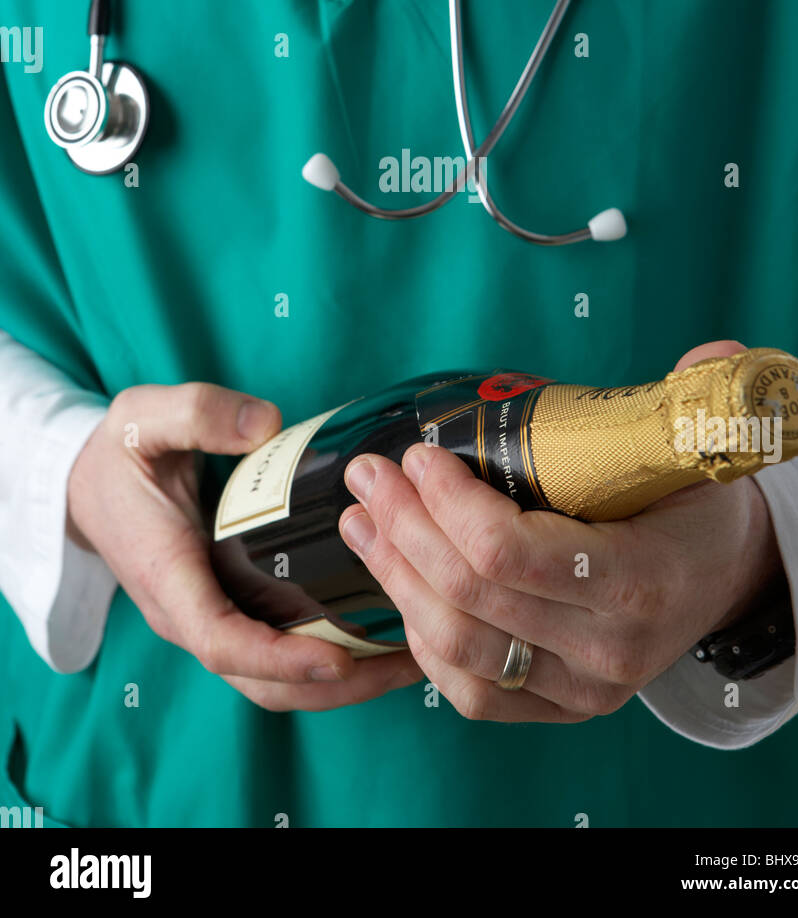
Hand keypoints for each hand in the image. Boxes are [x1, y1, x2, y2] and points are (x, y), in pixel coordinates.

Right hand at [67, 382, 420, 709]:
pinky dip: (329, 662)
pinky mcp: (228, 612)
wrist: (84, 484)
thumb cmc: (117, 453)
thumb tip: (266, 424)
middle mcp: (188, 614)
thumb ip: (198, 413)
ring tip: (412, 658)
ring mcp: (208, 620)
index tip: (339, 656)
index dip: (280, 657)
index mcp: (167, 575)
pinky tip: (381, 637)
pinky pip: (277, 656)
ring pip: (273, 681)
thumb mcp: (143, 418)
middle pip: (261, 681)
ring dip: (342, 682)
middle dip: (336, 684)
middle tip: (410, 661)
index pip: (221, 640)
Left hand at [337, 341, 785, 722]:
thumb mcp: (701, 449)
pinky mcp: (556, 707)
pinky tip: (397, 582)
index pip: (513, 552)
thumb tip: (718, 351)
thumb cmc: (696, 506)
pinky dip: (420, 636)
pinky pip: (468, 687)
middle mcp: (609, 649)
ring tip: (361, 520)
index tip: (418, 455)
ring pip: (456, 645)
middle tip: (370, 475)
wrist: (725, 579)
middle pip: (471, 596)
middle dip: (404, 527)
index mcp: (641, 579)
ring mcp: (581, 689)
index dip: (449, 504)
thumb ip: (697, 397)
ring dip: (395, 577)